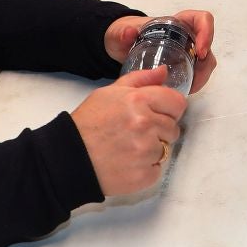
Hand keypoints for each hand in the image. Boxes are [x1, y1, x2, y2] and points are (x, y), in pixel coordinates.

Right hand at [70, 66, 186, 195]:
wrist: (69, 157)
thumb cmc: (87, 124)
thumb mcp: (109, 93)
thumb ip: (140, 80)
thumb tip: (164, 72)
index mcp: (138, 100)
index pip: (177, 103)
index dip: (170, 109)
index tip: (159, 114)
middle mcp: (145, 124)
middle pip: (173, 128)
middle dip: (159, 130)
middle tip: (136, 133)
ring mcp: (146, 151)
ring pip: (166, 149)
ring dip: (152, 150)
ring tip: (128, 148)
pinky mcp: (144, 175)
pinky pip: (157, 169)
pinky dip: (145, 168)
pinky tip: (127, 163)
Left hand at [105, 9, 218, 94]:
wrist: (119, 47)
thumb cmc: (124, 35)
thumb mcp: (120, 33)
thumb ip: (123, 32)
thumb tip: (130, 32)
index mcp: (176, 24)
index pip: (201, 19)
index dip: (207, 32)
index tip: (200, 50)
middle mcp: (185, 36)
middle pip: (207, 45)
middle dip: (205, 63)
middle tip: (195, 79)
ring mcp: (185, 52)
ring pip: (205, 62)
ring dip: (202, 76)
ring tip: (190, 88)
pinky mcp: (182, 66)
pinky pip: (196, 74)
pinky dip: (195, 83)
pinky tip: (184, 91)